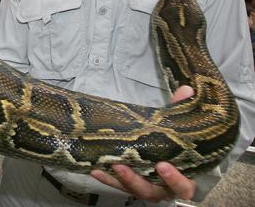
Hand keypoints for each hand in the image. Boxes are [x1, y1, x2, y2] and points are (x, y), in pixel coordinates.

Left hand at [90, 85, 196, 200]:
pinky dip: (108, 179)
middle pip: (153, 192)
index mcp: (183, 178)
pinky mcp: (130, 186)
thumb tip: (187, 89)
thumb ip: (182, 110)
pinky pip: (118, 185)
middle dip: (136, 181)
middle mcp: (165, 189)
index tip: (163, 165)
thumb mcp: (178, 127)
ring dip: (120, 179)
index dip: (175, 179)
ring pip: (134, 189)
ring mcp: (146, 188)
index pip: (183, 187)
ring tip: (108, 164)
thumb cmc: (176, 143)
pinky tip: (95, 169)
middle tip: (122, 166)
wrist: (169, 155)